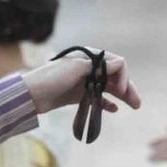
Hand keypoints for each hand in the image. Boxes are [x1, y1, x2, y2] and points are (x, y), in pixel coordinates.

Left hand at [24, 50, 141, 115]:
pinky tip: (114, 109)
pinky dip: (106, 102)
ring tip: (133, 106)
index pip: (115, 64)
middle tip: (137, 103)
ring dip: (121, 96)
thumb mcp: (76, 69)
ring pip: (107, 88)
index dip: (122, 76)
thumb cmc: (50, 78)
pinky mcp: (77, 95)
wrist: (29, 95)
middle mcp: (88, 68)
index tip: (120, 90)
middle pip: (114, 77)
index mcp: (89, 58)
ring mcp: (83, 82)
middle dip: (127, 88)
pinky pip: (97, 98)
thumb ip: (99, 66)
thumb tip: (121, 63)